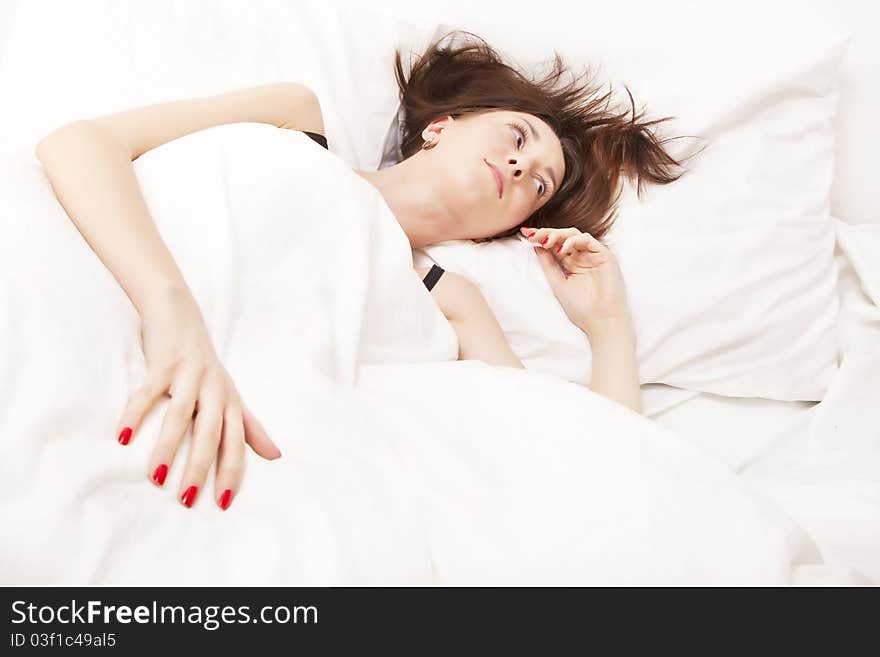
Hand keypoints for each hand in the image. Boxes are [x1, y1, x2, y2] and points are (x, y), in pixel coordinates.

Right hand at [114, 289, 280, 509]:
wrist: (178, 313)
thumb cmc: (204, 364)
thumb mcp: (230, 394)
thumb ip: (250, 426)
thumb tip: (276, 455)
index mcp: (230, 401)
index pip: (235, 442)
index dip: (231, 472)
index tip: (223, 503)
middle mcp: (214, 389)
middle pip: (210, 434)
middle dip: (200, 468)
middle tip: (186, 500)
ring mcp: (189, 375)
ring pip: (180, 417)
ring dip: (167, 449)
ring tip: (155, 478)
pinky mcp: (163, 363)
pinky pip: (147, 393)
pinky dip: (135, 415)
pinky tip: (122, 438)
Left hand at [522, 226, 632, 335]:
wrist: (600, 322)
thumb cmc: (581, 308)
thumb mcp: (557, 283)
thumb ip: (548, 265)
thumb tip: (536, 246)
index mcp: (570, 264)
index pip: (554, 245)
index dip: (540, 238)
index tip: (524, 234)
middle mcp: (581, 257)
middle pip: (563, 236)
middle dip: (546, 233)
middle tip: (531, 234)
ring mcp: (593, 255)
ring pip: (574, 234)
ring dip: (558, 235)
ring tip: (545, 241)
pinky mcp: (605, 256)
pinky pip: (588, 240)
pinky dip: (573, 241)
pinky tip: (562, 250)